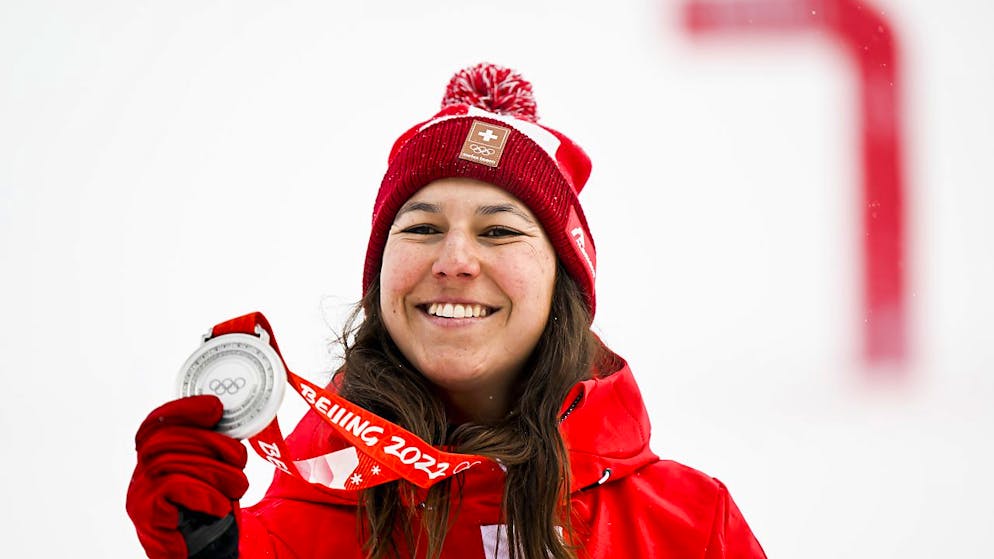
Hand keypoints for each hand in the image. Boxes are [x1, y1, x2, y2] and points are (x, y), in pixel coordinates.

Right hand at [127, 395, 247, 557]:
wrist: (209, 556)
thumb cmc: (212, 513)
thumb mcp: (218, 472)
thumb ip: (219, 447)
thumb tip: (242, 416)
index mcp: (156, 459)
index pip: (156, 423)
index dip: (184, 409)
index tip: (215, 407)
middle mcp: (142, 475)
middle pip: (166, 439)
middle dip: (211, 442)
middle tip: (238, 458)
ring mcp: (140, 495)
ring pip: (171, 463)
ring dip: (216, 472)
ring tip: (237, 486)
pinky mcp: (147, 515)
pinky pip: (171, 488)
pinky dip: (203, 493)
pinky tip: (220, 504)